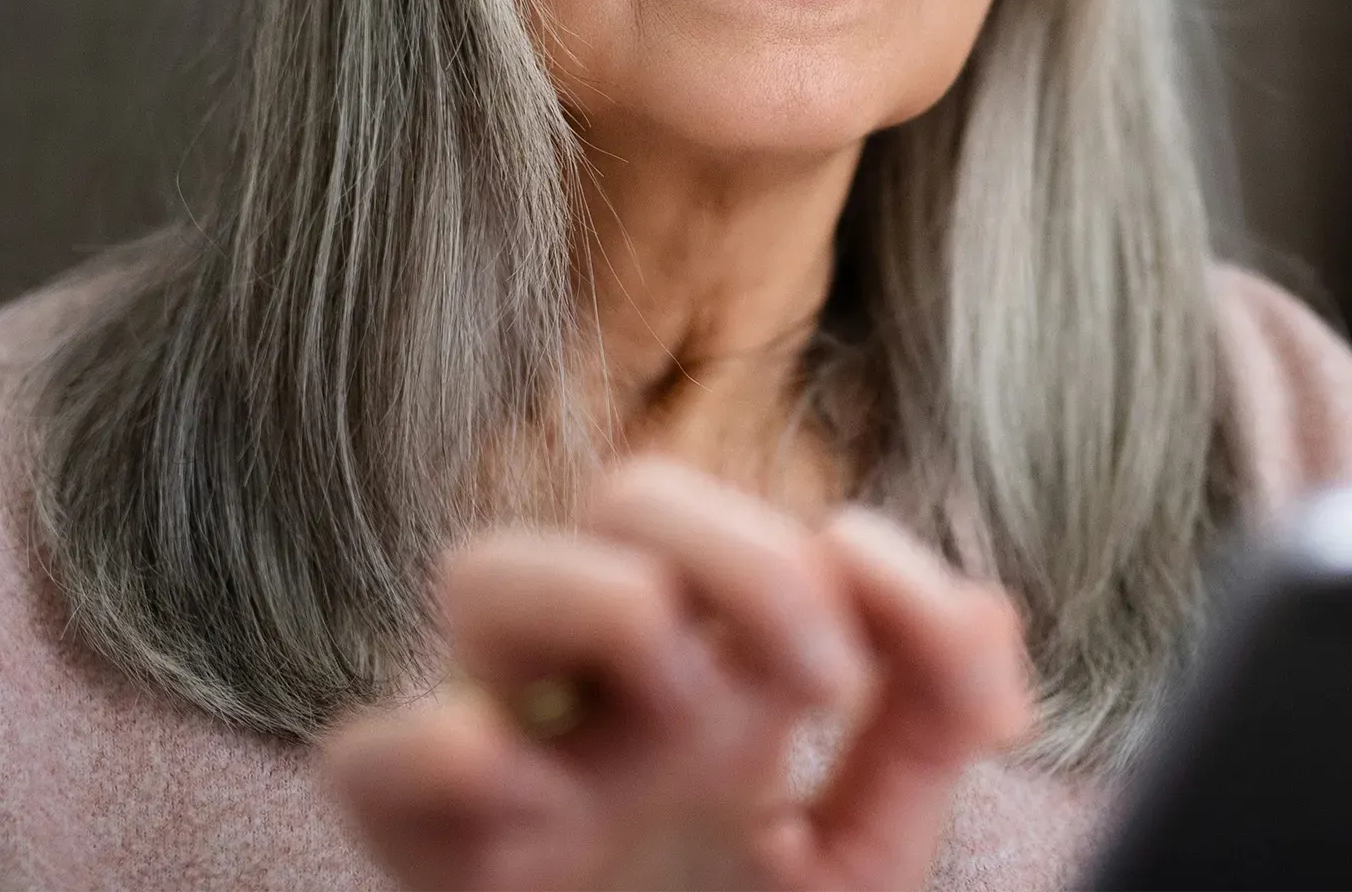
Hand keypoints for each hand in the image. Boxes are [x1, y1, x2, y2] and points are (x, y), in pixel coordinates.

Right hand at [321, 459, 1034, 891]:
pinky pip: (366, 754)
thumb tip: (985, 606)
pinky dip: (426, 748)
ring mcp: (519, 759)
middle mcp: (613, 692)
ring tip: (683, 716)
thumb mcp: (866, 860)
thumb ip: (930, 729)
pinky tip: (523, 792)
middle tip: (821, 681)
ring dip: (596, 605)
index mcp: (723, 676)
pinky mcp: (435, 856)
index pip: (775, 528)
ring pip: (482, 571)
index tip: (945, 694)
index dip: (872, 572)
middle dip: (739, 553)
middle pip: (631, 496)